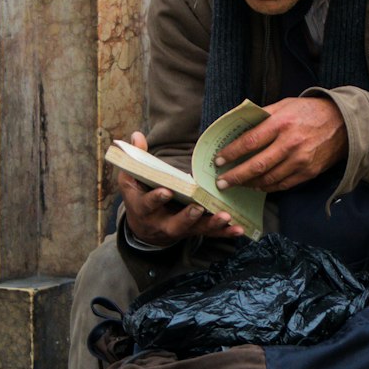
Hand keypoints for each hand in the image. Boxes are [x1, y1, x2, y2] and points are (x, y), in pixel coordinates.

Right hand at [118, 131, 245, 245]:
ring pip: (195, 229)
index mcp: (143, 208)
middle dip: (187, 217)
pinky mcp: (193, 232)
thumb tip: (137, 134)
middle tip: (198, 207)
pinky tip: (238, 228)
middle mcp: (161, 222)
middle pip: (174, 224)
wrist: (143, 227)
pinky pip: (210, 234)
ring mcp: (179, 229)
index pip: (148, 204)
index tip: (166, 190)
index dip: (156, 198)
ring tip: (225, 216)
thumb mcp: (130, 177)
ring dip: (211, 224)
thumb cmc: (138, 195)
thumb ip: (136, 157)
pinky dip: (224, 232)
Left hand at [212, 97, 347, 193]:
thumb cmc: (310, 111)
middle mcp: (291, 143)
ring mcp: (301, 160)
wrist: (343, 122)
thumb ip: (263, 117)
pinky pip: (283, 184)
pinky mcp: (309, 172)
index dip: (231, 153)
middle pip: (257, 164)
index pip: (250, 141)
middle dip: (236, 176)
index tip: (219, 161)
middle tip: (222, 182)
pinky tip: (258, 185)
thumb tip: (239, 129)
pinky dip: (268, 187)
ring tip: (237, 184)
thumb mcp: (285, 105)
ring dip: (250, 183)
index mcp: (281, 122)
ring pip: (269, 178)